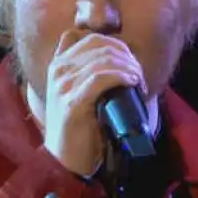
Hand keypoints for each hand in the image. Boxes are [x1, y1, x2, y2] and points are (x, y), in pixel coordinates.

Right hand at [43, 30, 146, 176]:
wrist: (65, 159)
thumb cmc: (80, 126)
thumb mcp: (79, 91)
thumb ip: (89, 71)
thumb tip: (120, 56)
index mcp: (59, 64)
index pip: (92, 38)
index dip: (116, 45)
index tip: (130, 61)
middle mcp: (59, 69)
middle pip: (100, 45)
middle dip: (126, 56)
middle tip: (138, 74)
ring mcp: (63, 84)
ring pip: (104, 60)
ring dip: (128, 67)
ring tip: (139, 80)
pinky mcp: (72, 101)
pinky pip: (100, 78)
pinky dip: (121, 76)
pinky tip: (132, 82)